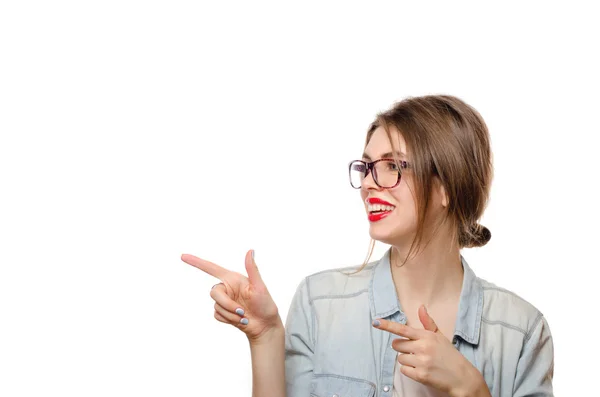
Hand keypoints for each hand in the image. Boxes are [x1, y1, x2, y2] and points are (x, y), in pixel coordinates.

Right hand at [181, 250, 281, 342]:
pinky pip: (217, 315)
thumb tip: (250, 251)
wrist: (264, 326)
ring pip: (216, 306)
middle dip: (227, 304)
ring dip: (230, 314)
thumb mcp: (260, 287)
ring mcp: (224, 300)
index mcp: (233, 279)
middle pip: (213, 292)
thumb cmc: (265, 305)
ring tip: (244, 316)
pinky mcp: (223, 312)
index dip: (197, 262)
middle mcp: (227, 288)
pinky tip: (239, 321)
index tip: (183, 256)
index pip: (211, 268)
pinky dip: (228, 319)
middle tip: (241, 311)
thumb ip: (252, 269)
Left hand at [373, 305, 488, 396]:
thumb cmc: (450, 355)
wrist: (462, 377)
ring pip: (400, 358)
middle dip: (403, 348)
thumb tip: (420, 307)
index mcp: (427, 336)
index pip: (403, 329)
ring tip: (422, 362)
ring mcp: (422, 361)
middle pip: (397, 345)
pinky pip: (404, 370)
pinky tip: (421, 370)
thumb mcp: (440, 336)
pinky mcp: (420, 375)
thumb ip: (428, 323)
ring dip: (407, 360)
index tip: (375, 322)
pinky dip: (409, 371)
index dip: (387, 326)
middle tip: (415, 351)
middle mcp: (423, 347)